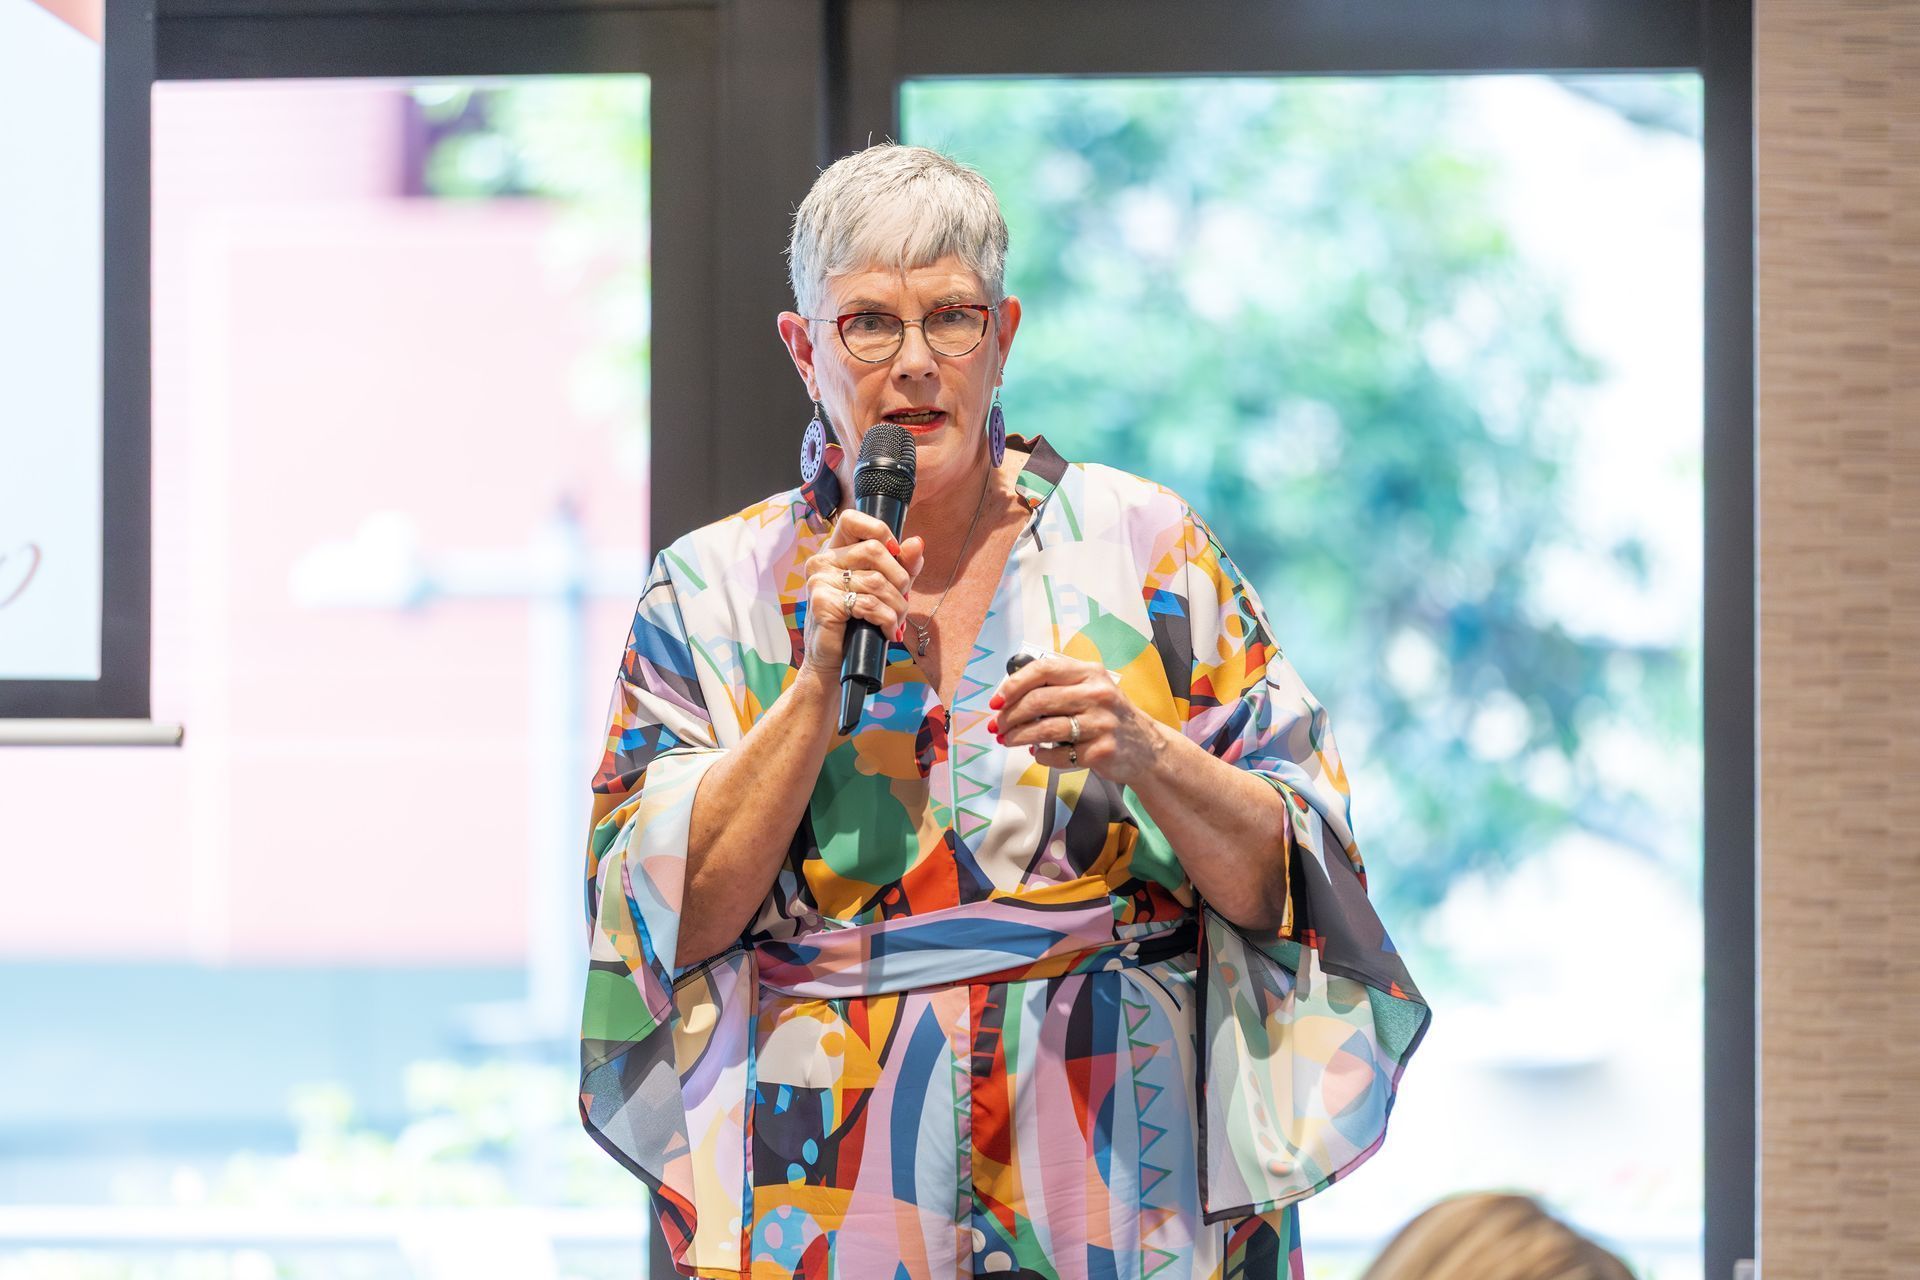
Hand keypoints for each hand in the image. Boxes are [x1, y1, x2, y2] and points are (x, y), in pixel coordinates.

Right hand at [799, 510, 923, 679]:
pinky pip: (869, 604)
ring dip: (897, 606)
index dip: (880, 531)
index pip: (853, 519)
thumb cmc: (858, 624)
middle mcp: (822, 561)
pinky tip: (889, 632)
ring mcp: (819, 581)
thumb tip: (917, 543)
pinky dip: (887, 620)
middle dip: (900, 579)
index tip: (895, 555)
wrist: (834, 663)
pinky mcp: (822, 603)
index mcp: (834, 551)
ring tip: (896, 622)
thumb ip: (901, 565)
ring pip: (876, 581)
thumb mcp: (886, 590)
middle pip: (874, 550)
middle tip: (903, 601)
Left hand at [989, 653, 1170, 785]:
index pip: (1044, 669)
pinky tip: (1038, 753)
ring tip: (1008, 741)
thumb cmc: (1109, 716)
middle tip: (998, 726)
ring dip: (1018, 737)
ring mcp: (1101, 723)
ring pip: (1045, 730)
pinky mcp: (1102, 750)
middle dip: (1010, 716)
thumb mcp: (1091, 689)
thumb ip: (1058, 685)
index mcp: (1090, 673)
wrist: (1147, 748)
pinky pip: (1059, 755)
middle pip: (1039, 701)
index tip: (997, 700)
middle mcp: (1098, 694)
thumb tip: (1009, 694)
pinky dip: (1042, 756)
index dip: (1014, 684)